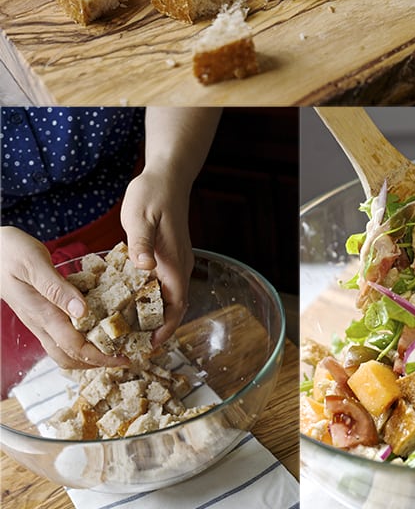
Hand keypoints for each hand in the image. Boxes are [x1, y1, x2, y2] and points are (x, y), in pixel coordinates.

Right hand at [0, 227, 127, 369]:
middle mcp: (41, 323)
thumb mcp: (35, 264)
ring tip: (113, 346)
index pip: (74, 347)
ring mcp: (39, 321)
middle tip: (124, 356)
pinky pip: (61, 337)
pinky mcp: (40, 314)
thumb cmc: (11, 253)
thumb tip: (83, 312)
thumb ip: (57, 288)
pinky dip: (81, 340)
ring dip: (89, 355)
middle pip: (70, 357)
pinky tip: (97, 326)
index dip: (101, 356)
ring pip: (64, 351)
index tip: (123, 357)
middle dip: (98, 362)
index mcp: (42, 313)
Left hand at [120, 168, 194, 347]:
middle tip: (130, 344)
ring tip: (125, 329)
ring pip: (166, 297)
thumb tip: (144, 268)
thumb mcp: (141, 218)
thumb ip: (141, 244)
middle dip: (155, 329)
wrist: (167, 176)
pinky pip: (160, 284)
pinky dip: (146, 297)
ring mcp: (174, 260)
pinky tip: (126, 300)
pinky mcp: (166, 255)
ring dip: (151, 315)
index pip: (177, 306)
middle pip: (172, 307)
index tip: (149, 347)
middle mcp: (179, 266)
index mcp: (174, 263)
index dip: (165, 329)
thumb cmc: (153, 194)